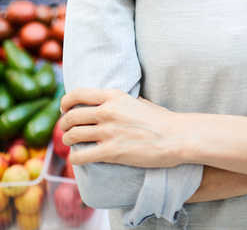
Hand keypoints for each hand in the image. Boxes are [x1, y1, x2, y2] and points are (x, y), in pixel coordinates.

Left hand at [59, 88, 183, 167]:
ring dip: (68, 141)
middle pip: (71, 117)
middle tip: (66, 130)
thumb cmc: (160, 119)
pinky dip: (75, 158)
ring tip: (72, 143)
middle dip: (64, 125)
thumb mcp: (138, 101)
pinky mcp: (111, 152)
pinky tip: (79, 158)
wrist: (175, 137)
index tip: (64, 109)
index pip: (78, 94)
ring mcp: (109, 131)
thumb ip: (119, 102)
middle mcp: (108, 111)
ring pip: (72, 136)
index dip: (65, 102)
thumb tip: (105, 104)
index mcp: (114, 95)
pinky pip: (81, 156)